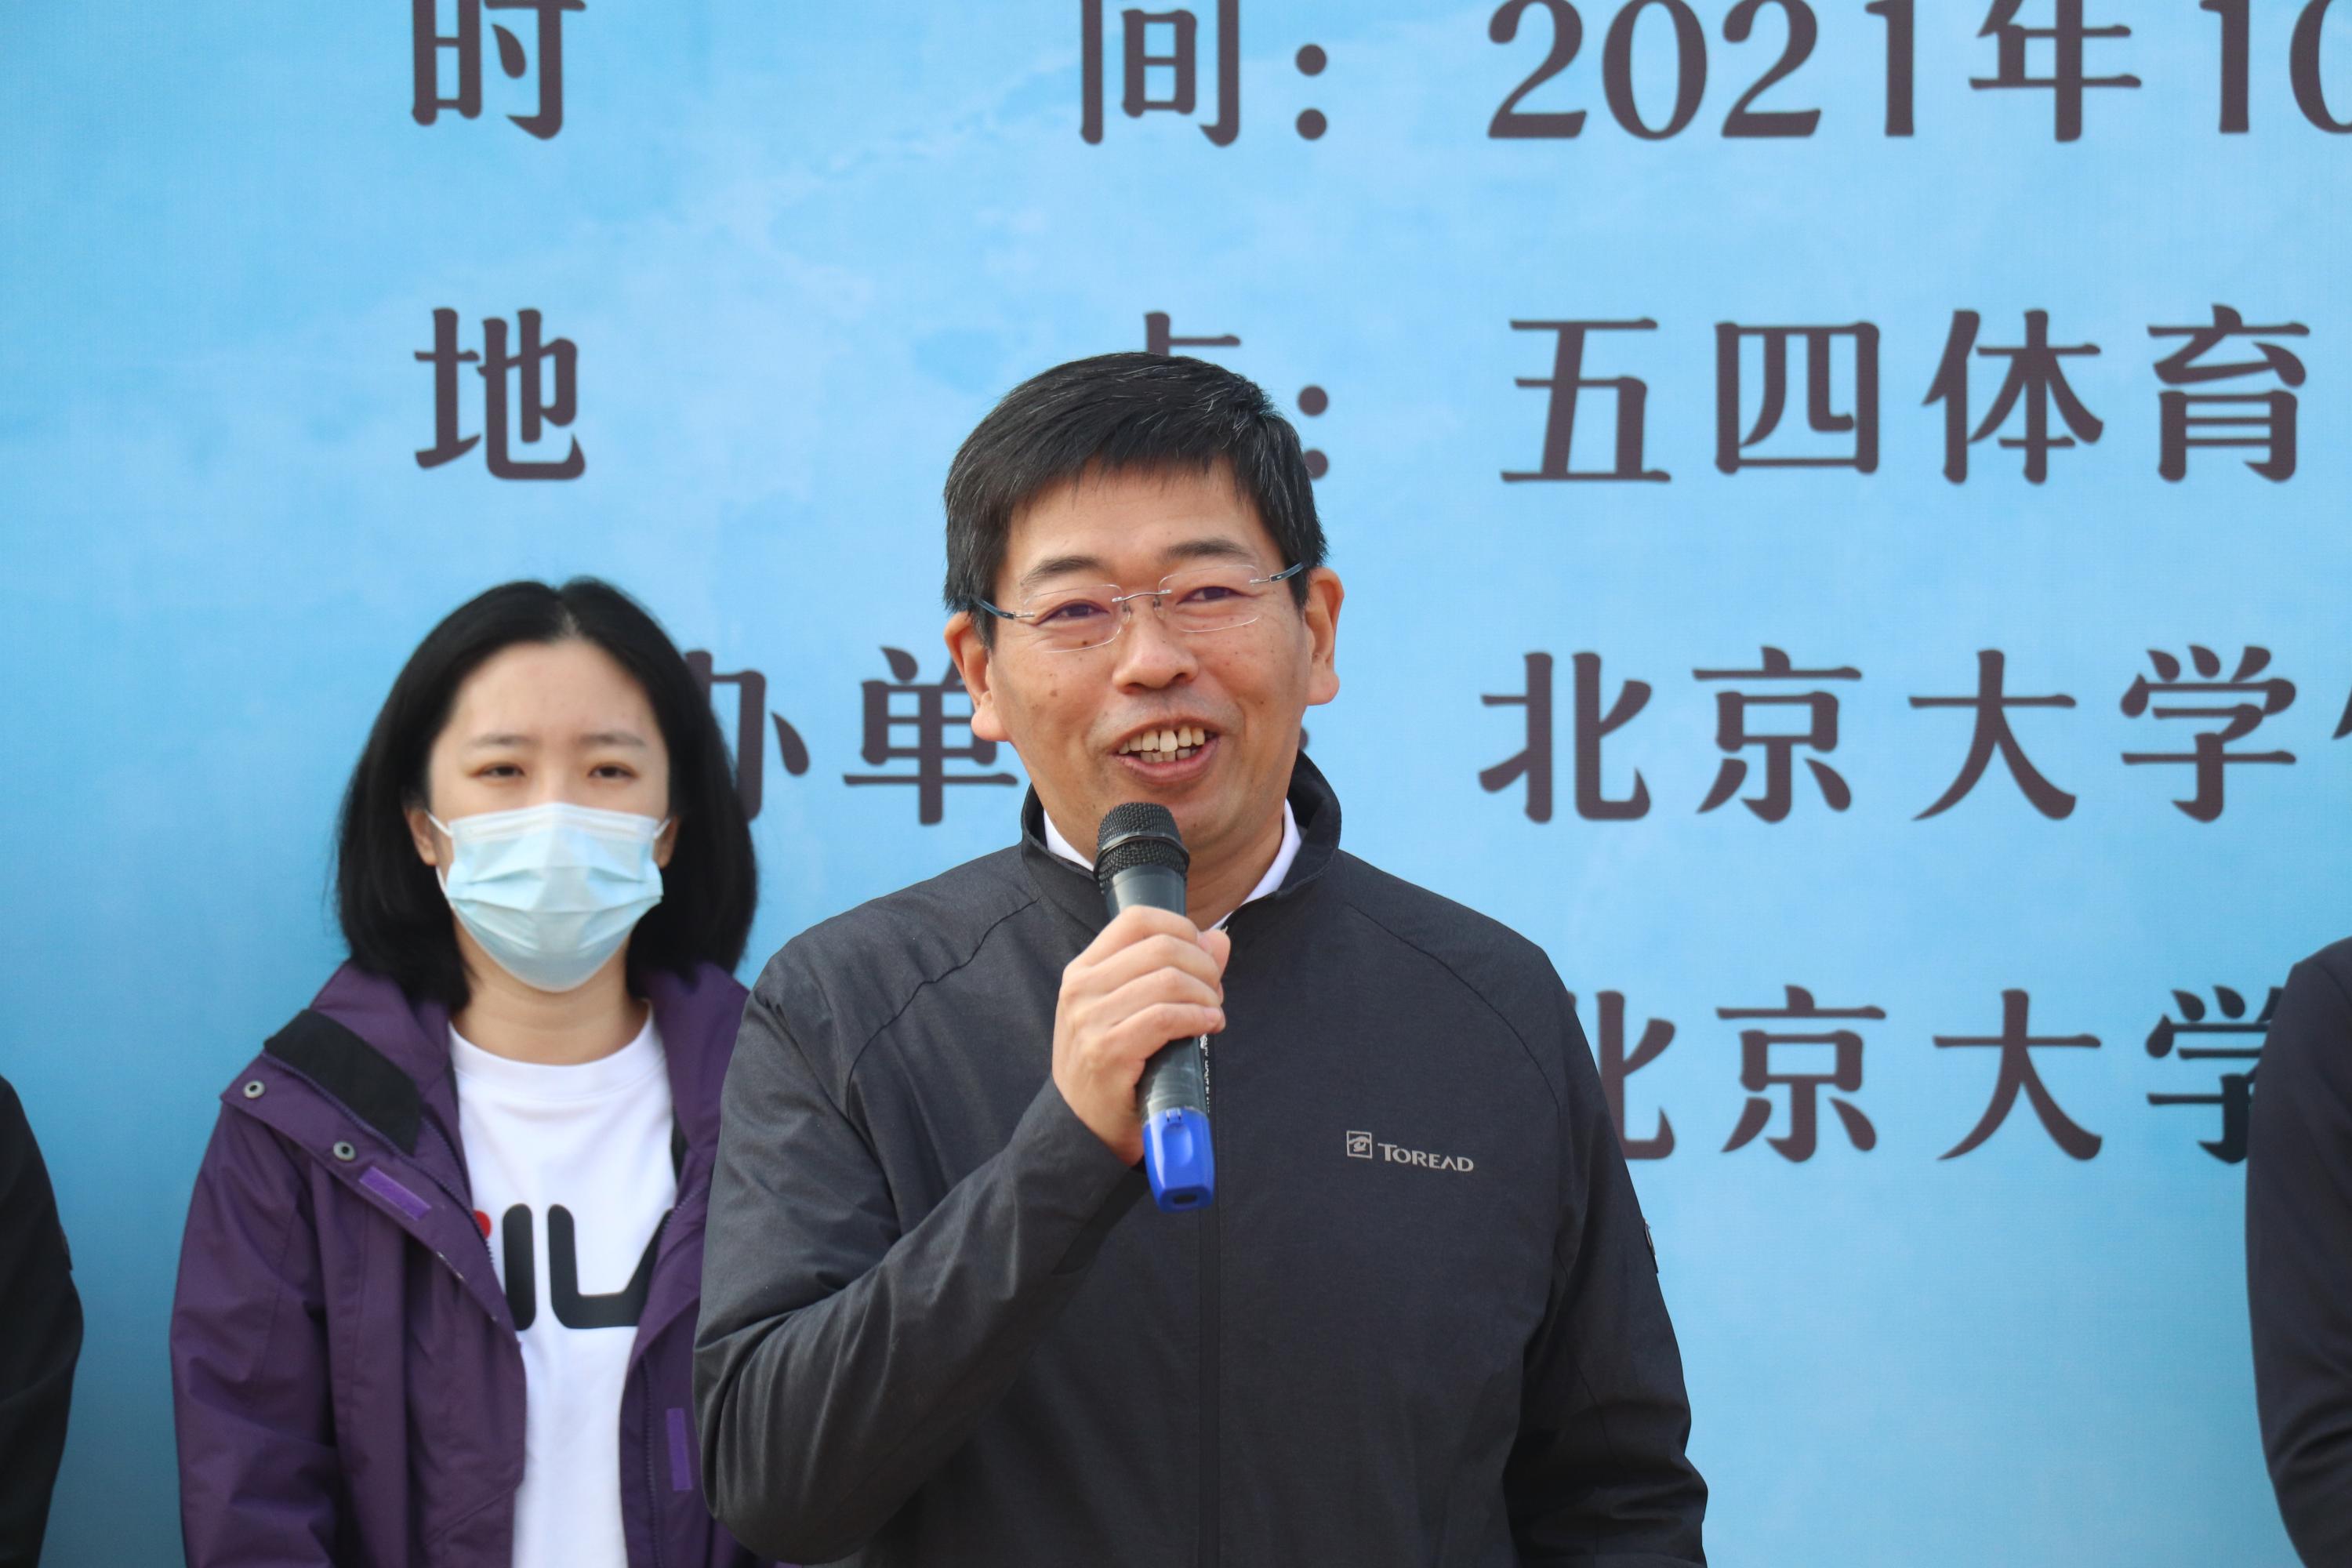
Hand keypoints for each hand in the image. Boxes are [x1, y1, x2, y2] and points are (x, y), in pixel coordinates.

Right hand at [1052, 906, 1231, 1164]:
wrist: (1081, 1127)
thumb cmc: (1111, 1065)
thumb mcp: (1129, 1010)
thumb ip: (1172, 970)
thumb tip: (1220, 940)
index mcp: (1083, 969)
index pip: (1136, 919)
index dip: (1182, 928)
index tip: (1202, 955)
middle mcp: (1081, 988)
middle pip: (1162, 947)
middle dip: (1204, 966)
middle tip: (1215, 992)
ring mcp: (1091, 1020)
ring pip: (1168, 980)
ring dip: (1206, 995)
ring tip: (1212, 1013)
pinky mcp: (1108, 1052)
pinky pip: (1165, 1018)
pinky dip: (1198, 1018)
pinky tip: (1209, 1025)